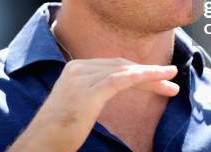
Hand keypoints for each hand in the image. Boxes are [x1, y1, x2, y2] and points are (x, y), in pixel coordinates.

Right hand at [8, 58, 178, 151]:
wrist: (39, 145)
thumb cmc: (58, 133)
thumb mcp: (78, 105)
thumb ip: (93, 92)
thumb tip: (114, 88)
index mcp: (75, 68)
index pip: (114, 66)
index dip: (139, 71)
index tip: (160, 80)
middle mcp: (78, 68)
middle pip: (122, 66)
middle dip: (149, 73)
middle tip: (171, 81)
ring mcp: (81, 78)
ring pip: (125, 71)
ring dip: (151, 76)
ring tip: (171, 82)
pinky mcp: (88, 92)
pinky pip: (122, 80)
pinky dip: (143, 77)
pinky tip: (157, 79)